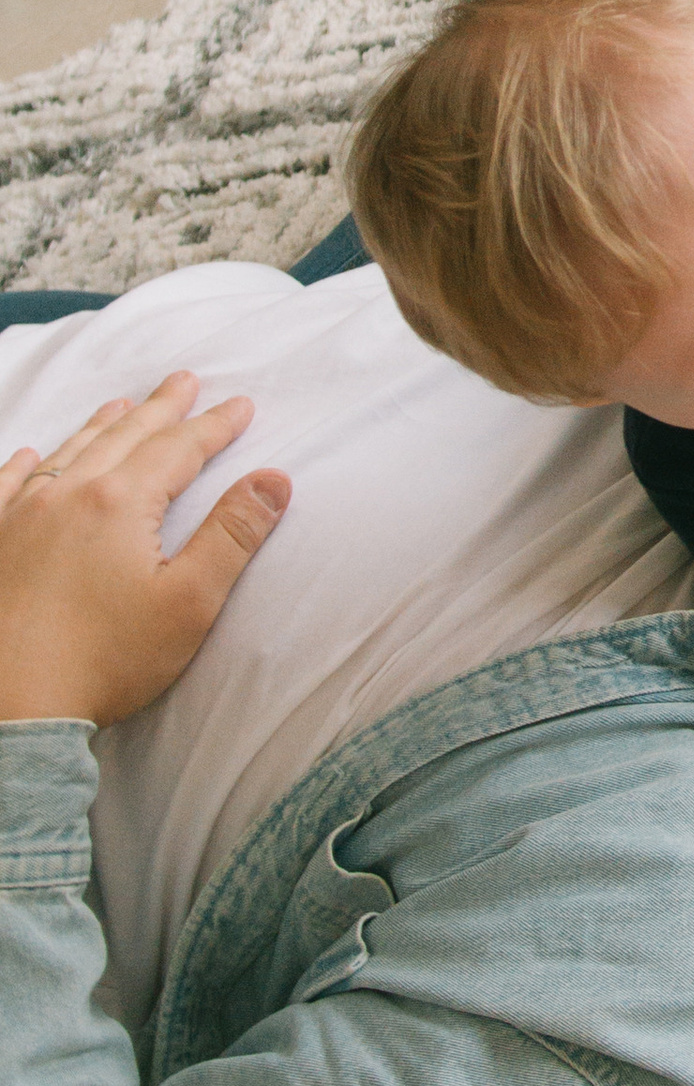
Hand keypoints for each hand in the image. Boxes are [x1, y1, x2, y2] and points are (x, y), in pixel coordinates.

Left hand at [0, 375, 288, 726]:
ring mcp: (20, 516)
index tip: (241, 405)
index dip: (214, 426)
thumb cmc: (105, 661)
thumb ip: (233, 534)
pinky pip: (7, 486)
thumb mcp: (189, 602)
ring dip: (101, 425)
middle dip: (161, 408)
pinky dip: (25, 464)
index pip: (179, 449)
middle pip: (125, 437)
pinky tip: (31, 454)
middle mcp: (67, 495)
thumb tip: (274, 478)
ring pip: (68, 453)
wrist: (13, 707)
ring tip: (122, 404)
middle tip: (184, 379)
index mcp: (121, 503)